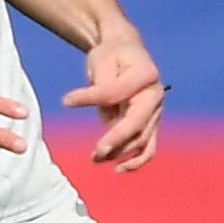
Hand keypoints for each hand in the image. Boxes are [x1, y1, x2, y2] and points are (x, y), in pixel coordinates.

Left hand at [64, 36, 164, 170]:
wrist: (126, 53)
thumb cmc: (112, 56)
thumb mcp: (102, 61)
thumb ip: (100, 87)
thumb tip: (86, 108)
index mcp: (146, 74)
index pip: (117, 92)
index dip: (91, 97)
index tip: (66, 100)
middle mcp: (156, 96)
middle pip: (137, 124)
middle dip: (116, 140)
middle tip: (95, 153)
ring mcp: (156, 112)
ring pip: (142, 140)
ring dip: (120, 153)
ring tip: (95, 159)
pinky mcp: (150, 124)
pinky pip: (148, 147)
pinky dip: (137, 161)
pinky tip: (118, 169)